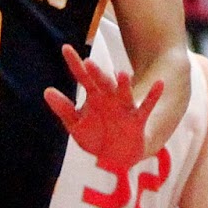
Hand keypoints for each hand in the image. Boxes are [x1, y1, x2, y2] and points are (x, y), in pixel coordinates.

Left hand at [44, 43, 160, 172]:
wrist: (115, 158)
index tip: (65, 48)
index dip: (74, 63)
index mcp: (93, 97)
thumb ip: (64, 108)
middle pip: (102, 83)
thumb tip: (47, 91)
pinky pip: (146, 106)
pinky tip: (160, 84)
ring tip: (121, 74)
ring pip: (123, 92)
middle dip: (96, 74)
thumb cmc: (96, 137)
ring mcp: (124, 107)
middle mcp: (109, 98)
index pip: (82, 77)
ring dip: (123, 84)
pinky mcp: (137, 120)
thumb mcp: (76, 125)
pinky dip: (153, 96)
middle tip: (88, 63)